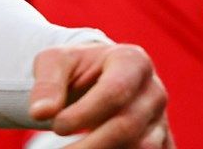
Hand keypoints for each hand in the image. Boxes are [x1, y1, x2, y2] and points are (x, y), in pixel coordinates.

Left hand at [29, 42, 171, 147]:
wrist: (96, 78)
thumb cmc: (75, 68)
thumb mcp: (55, 63)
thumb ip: (47, 85)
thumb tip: (40, 113)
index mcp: (133, 61)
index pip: (114, 92)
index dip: (85, 114)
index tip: (56, 126)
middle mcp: (154, 91)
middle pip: (128, 126)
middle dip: (91, 144)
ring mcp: (161, 119)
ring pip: (143, 147)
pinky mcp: (163, 141)